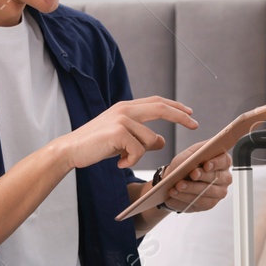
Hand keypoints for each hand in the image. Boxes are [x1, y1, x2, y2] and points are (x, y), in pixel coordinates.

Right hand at [50, 96, 196, 170]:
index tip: (190, 113)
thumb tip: (161, 141)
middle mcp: (125, 109)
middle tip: (195, 124)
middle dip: (181, 116)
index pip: (157, 102)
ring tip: (122, 159)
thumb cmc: (95, 146)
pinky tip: (118, 162)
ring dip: (140, 155)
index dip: (175, 107)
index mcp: (126, 107)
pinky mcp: (118, 131)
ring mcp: (122, 119)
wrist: (70, 150)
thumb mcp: (122, 140)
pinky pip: (139, 151)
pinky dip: (130, 161)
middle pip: (161, 108)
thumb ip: (140, 137)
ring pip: (150, 140)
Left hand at [159, 153, 230, 213]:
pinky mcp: (209, 204)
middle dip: (202, 176)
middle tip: (191, 175)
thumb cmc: (184, 165)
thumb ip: (198, 151)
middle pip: (216, 177)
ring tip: (177, 186)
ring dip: (190, 189)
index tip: (206, 165)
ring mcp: (219, 192)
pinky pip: (199, 202)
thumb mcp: (189, 154)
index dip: (216, 163)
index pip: (224, 160)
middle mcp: (224, 177)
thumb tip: (202, 153)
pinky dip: (185, 198)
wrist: (174, 181)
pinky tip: (175, 194)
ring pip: (207, 191)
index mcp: (222, 161)